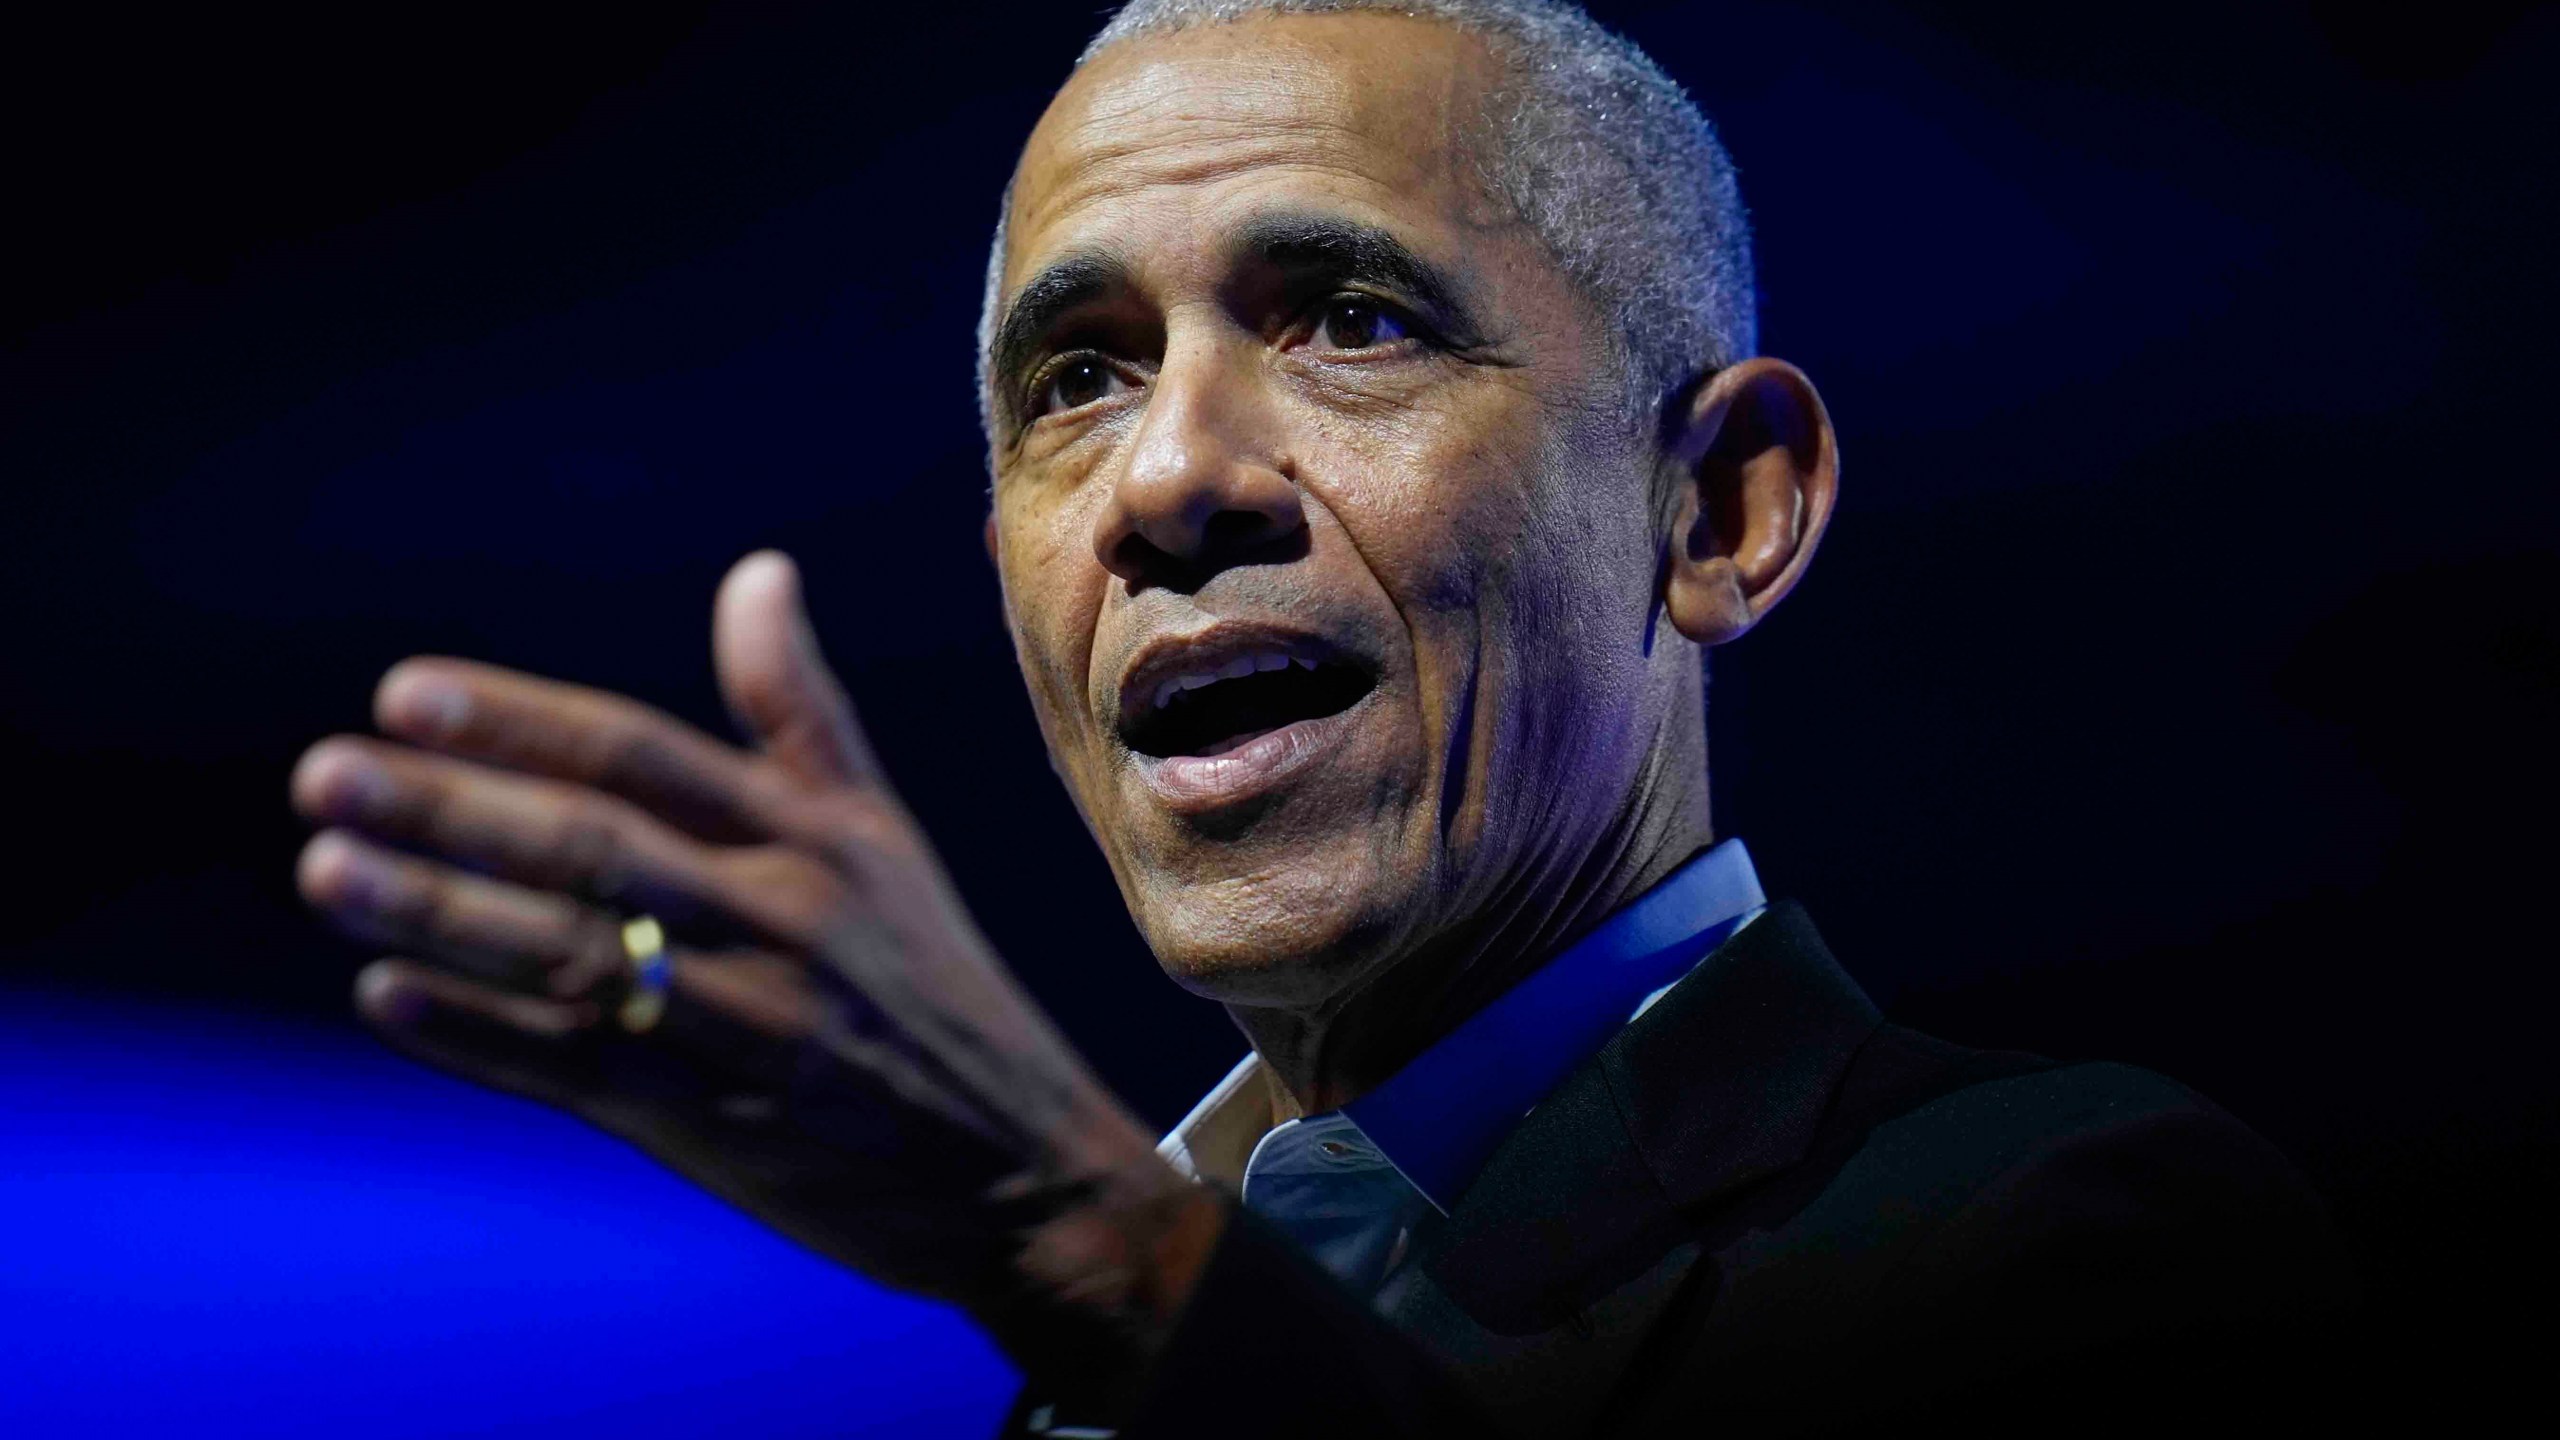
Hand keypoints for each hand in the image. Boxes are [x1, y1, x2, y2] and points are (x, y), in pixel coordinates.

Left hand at [290, 552, 1223, 1396]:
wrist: (1021, 1168)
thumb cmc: (931, 987)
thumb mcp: (882, 838)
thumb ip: (800, 714)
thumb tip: (756, 569)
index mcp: (814, 838)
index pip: (645, 757)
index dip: (523, 721)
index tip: (404, 692)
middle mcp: (782, 918)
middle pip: (596, 847)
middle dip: (453, 808)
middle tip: (326, 773)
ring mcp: (749, 1025)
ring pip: (576, 956)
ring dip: (442, 913)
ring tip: (327, 869)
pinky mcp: (720, 1126)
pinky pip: (581, 1071)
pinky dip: (481, 1035)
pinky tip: (386, 997)